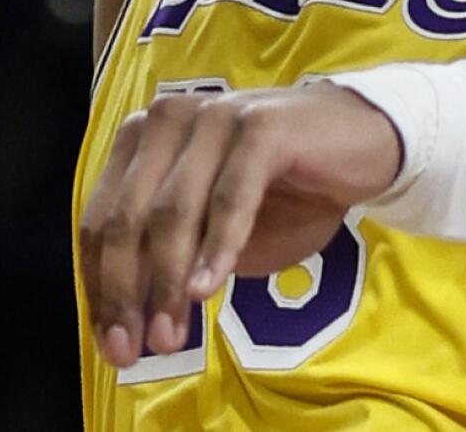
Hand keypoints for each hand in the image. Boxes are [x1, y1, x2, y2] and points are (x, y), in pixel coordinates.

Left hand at [78, 82, 401, 370]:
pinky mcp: (263, 125)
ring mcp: (218, 116)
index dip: (101, 288)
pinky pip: (230, 195)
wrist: (364, 144)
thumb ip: (169, 258)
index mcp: (147, 139)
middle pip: (127, 218)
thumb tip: (126, 320)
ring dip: (167, 281)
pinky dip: (216, 246)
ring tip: (172, 333)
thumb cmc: (283, 192)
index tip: (114, 344)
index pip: (101, 221)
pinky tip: (208, 288)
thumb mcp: (213, 232)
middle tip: (137, 349)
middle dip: (126, 292)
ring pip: (173, 211)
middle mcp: (171, 118)